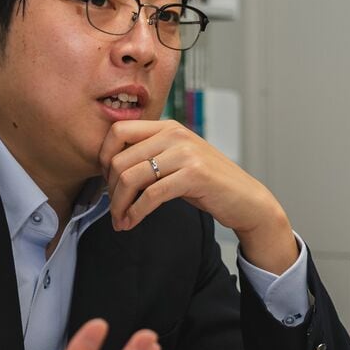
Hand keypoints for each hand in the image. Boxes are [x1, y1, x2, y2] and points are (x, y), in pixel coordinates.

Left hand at [99, 120, 297, 273]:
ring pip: (131, 178)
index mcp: (168, 127)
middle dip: (110, 190)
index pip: (118, 131)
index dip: (103, 157)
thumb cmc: (207, 184)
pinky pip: (151, 195)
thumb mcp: (177, 160)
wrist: (246, 200)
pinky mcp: (194, 175)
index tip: (106, 181)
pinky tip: (131, 222)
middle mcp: (175, 134)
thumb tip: (110, 168)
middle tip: (113, 210)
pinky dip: (135, 213)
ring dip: (119, 205)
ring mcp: (185, 153)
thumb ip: (150, 156)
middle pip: (120, 159)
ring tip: (119, 220)